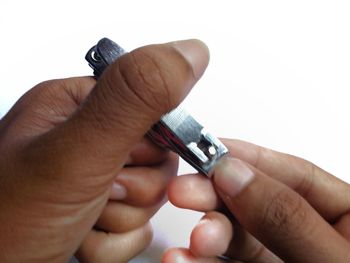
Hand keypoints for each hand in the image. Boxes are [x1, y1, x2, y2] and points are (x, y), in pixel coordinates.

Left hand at [0, 39, 208, 261]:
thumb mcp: (74, 151)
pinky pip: (138, 227)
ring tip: (83, 219)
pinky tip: (82, 236)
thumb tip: (188, 53)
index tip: (126, 161)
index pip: (152, 109)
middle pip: (158, 160)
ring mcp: (96, 179)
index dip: (151, 143)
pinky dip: (114, 242)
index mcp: (78, 107)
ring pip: (151, 197)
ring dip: (121, 219)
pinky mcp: (102, 213)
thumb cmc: (4, 220)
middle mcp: (88, 141)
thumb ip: (133, 99)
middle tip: (98, 193)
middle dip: (133, 189)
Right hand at [165, 138, 349, 261]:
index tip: (208, 151)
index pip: (292, 173)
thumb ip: (287, 216)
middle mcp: (310, 232)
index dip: (246, 158)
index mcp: (347, 215)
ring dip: (205, 233)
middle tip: (184, 191)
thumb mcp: (335, 258)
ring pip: (236, 236)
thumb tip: (237, 173)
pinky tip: (184, 259)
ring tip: (190, 243)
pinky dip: (200, 262)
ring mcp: (282, 257)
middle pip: (254, 202)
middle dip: (215, 196)